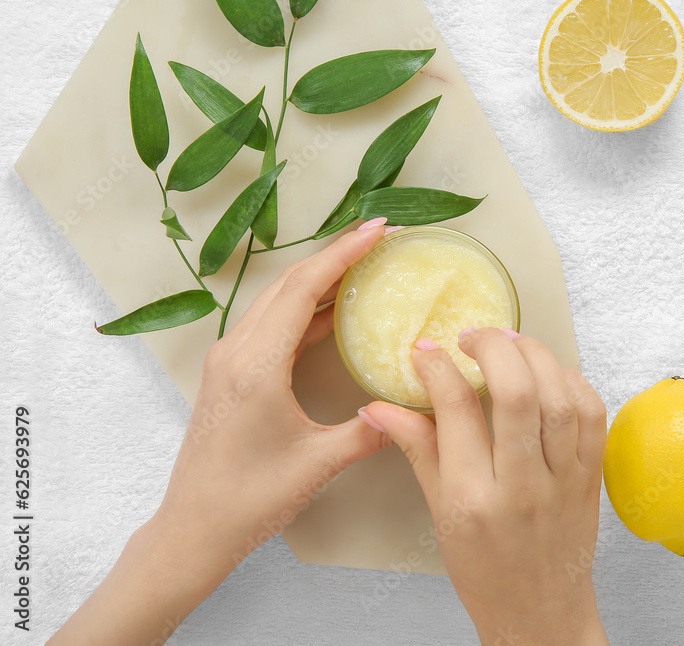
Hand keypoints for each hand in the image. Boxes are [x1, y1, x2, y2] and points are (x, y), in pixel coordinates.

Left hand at [50, 222, 390, 644]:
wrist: (193, 529)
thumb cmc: (250, 499)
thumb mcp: (318, 463)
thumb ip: (369, 430)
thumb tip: (414, 406)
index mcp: (255, 364)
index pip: (303, 289)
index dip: (343, 254)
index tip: (378, 229)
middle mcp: (236, 350)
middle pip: (288, 284)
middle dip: (334, 255)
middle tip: (379, 237)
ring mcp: (229, 359)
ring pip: (277, 300)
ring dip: (318, 277)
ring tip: (362, 263)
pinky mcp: (230, 372)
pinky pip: (271, 323)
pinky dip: (304, 307)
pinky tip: (334, 309)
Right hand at [364, 328, 608, 645]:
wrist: (540, 615)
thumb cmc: (486, 571)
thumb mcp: (439, 513)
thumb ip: (416, 449)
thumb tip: (378, 408)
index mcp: (472, 499)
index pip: (455, 411)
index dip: (437, 367)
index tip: (426, 350)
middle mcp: (522, 486)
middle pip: (517, 393)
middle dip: (493, 347)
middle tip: (472, 336)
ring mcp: (563, 480)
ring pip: (560, 396)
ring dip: (534, 355)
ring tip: (510, 343)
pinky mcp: (591, 476)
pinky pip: (593, 414)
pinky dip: (573, 381)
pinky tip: (549, 373)